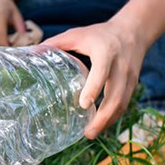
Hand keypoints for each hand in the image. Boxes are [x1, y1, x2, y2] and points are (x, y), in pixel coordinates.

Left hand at [44, 21, 144, 139]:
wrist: (133, 31)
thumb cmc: (99, 34)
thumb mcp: (77, 34)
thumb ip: (55, 44)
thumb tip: (31, 53)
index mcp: (105, 51)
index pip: (102, 72)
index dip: (94, 88)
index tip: (84, 105)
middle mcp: (120, 66)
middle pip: (116, 95)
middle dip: (103, 117)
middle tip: (87, 133)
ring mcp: (129, 77)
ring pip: (122, 103)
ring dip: (108, 121)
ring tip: (91, 134)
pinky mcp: (133, 84)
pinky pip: (125, 104)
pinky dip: (113, 117)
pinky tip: (100, 125)